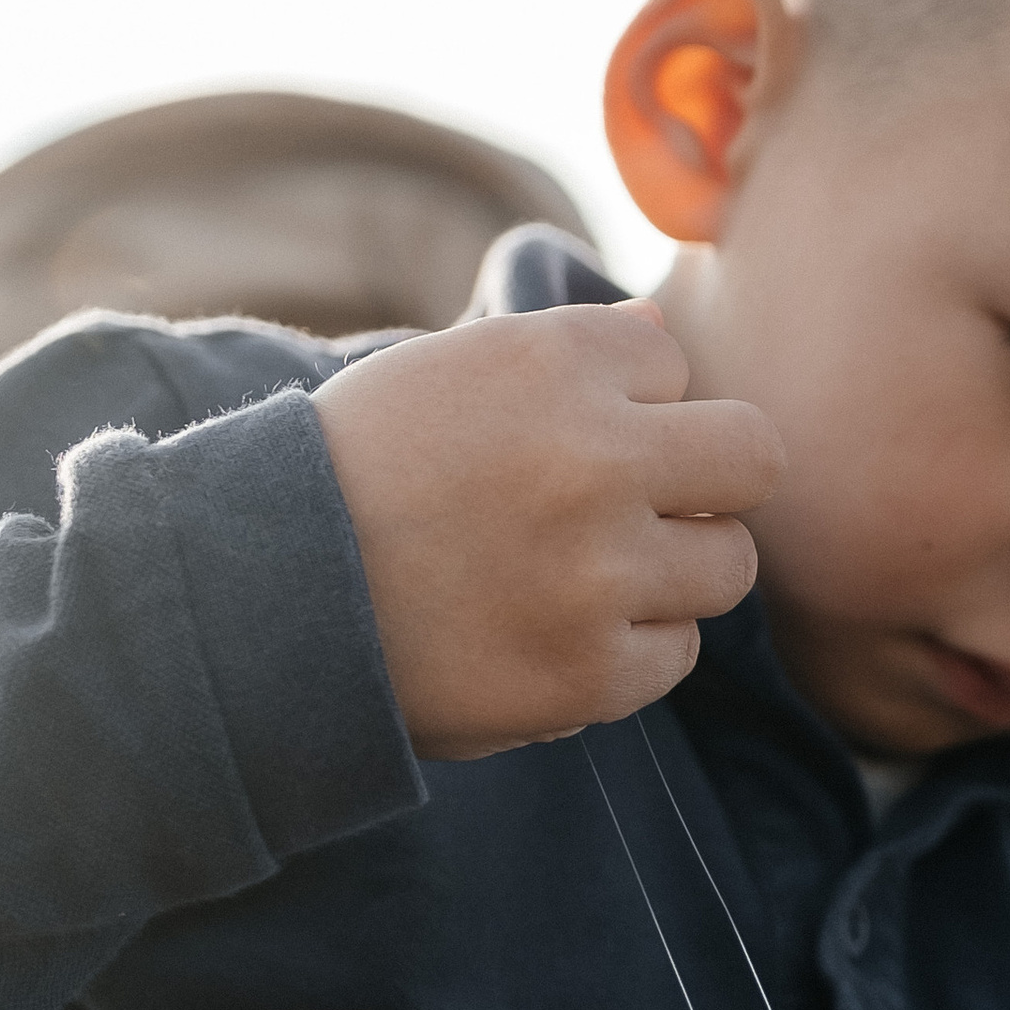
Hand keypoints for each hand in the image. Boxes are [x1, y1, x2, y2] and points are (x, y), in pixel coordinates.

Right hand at [312, 304, 783, 758]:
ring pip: (728, 564)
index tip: (558, 437)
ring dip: (673, 570)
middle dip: (708, 479)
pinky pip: (675, 653)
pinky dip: (628, 649)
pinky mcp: (590, 674)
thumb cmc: (352, 474)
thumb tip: (664, 336)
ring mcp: (600, 574)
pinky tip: (552, 634)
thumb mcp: (442, 373)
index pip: (674, 366)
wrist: (256, 599)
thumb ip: (565, 354)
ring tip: (586, 576)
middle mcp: (593, 459)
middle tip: (644, 506)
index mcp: (553, 363)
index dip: (625, 404)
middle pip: (754, 456)